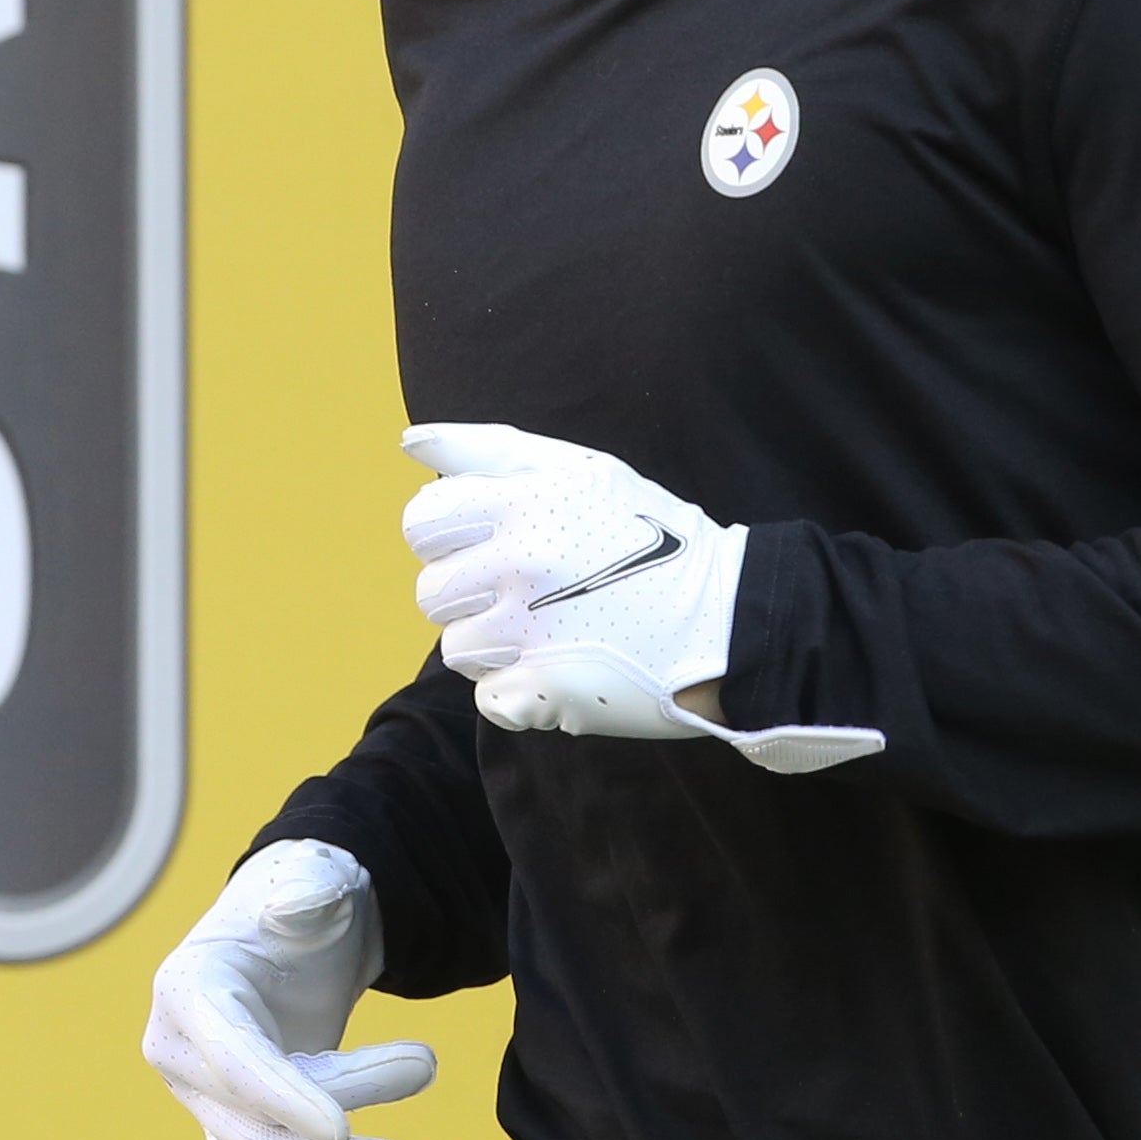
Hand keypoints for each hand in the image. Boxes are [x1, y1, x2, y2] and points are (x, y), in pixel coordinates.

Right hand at [140, 840, 437, 1139]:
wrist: (300, 918)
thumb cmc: (304, 897)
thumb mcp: (312, 879)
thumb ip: (307, 891)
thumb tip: (301, 907)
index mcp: (188, 988)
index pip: (233, 1055)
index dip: (284, 1093)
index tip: (343, 1126)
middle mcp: (179, 1048)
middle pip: (254, 1115)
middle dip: (337, 1123)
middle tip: (424, 1074)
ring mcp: (203, 1092)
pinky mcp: (232, 1118)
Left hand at [401, 422, 883, 775]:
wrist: (730, 619)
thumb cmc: (653, 536)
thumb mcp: (582, 469)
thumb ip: (492, 449)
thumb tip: (410, 441)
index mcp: (525, 503)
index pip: (423, 520)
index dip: (450, 536)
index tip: (493, 544)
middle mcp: (519, 563)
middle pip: (431, 591)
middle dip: (473, 594)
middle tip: (534, 592)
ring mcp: (528, 631)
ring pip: (456, 649)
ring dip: (496, 645)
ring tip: (556, 630)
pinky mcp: (542, 691)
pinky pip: (489, 698)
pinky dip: (521, 693)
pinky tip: (566, 668)